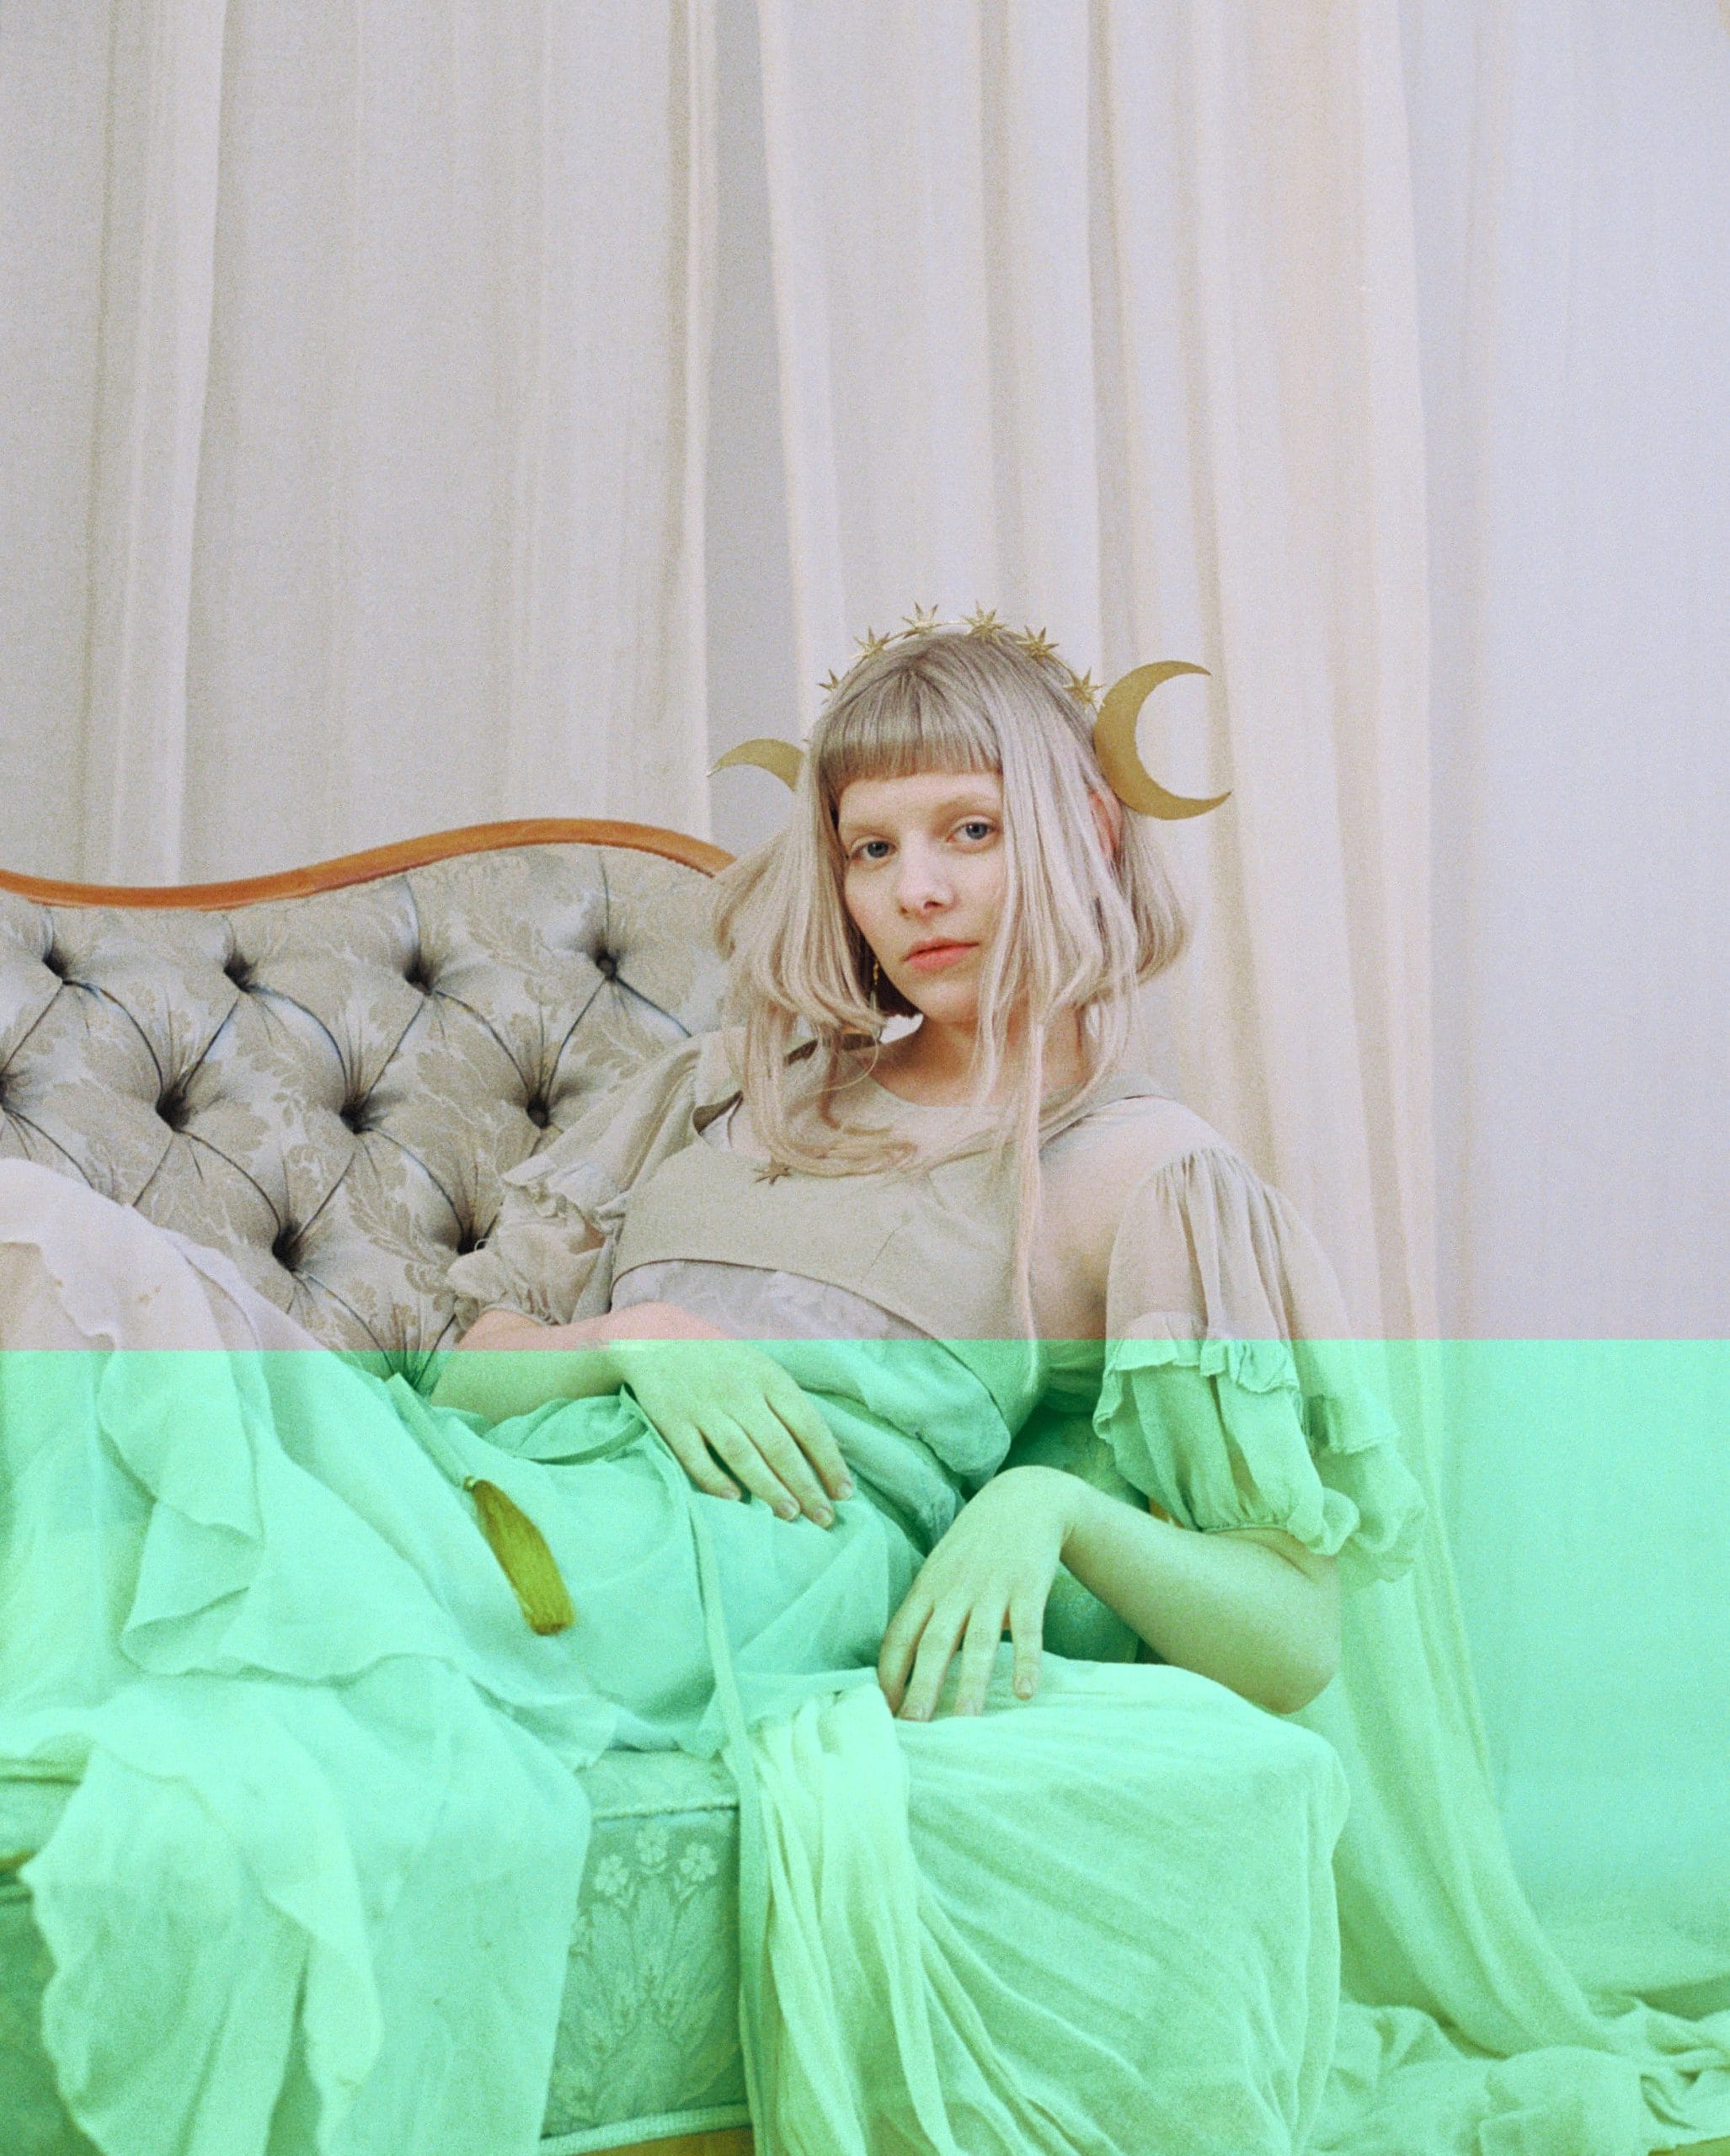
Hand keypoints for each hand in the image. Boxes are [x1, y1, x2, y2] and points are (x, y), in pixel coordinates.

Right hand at [601, 1301, 853, 1525]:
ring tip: (790, 1514)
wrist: (657, 1339)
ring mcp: (705, 1407)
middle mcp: (739, 1393)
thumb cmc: (721, 1361)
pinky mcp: (673, 1421)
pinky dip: (714, 1479)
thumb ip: (788, 1403)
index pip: (807, 1424)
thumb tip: (826, 1448)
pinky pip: (695, 1455)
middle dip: (805, 1484)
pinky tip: (734, 1499)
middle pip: (778, 1445)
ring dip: (768, 1486)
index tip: (844, 1492)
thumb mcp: (761, 1367)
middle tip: (823, 1518)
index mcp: (768, 1378)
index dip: (828, 1460)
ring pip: (741, 1453)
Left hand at [877, 1466, 1080, 1720]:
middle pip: (933, 1642)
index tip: (884, 1713)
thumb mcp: (941, 1570)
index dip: (889, 1674)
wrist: (1026, 1498)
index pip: (899, 1635)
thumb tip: (902, 1669)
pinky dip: (1026, 1659)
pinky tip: (1024, 1691)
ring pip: (978, 1640)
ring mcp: (992, 1588)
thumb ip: (926, 1612)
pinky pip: (1028, 1628)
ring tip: (964, 1722)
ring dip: (970, 1682)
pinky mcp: (1028, 1586)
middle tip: (912, 1727)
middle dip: (921, 1685)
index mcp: (928, 1588)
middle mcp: (955, 1589)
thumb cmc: (976, 1545)